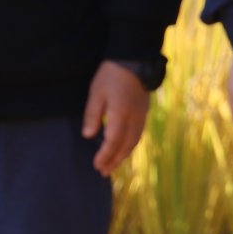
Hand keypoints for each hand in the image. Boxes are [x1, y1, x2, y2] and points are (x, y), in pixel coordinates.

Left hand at [82, 60, 150, 176]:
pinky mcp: (144, 114)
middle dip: (114, 161)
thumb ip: (93, 114)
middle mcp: (133, 119)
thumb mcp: (96, 92)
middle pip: (125, 147)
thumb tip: (88, 136)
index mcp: (120, 114)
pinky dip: (129, 147)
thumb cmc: (111, 75)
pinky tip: (123, 149)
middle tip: (103, 172)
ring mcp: (141, 117)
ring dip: (122, 156)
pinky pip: (137, 136)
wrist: (135, 61)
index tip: (96, 165)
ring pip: (133, 143)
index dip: (104, 155)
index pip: (112, 141)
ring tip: (113, 165)